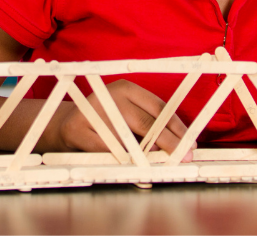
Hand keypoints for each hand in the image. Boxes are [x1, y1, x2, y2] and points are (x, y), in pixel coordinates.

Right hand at [54, 78, 193, 159]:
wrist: (66, 125)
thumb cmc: (105, 122)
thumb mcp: (126, 114)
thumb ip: (148, 125)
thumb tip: (175, 144)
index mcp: (126, 88)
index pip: (159, 107)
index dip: (177, 127)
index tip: (190, 143)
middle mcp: (109, 96)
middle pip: (147, 123)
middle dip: (170, 143)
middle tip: (183, 157)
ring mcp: (93, 112)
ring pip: (129, 140)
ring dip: (145, 156)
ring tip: (153, 164)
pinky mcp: (78, 131)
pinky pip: (108, 152)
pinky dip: (122, 162)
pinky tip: (131, 167)